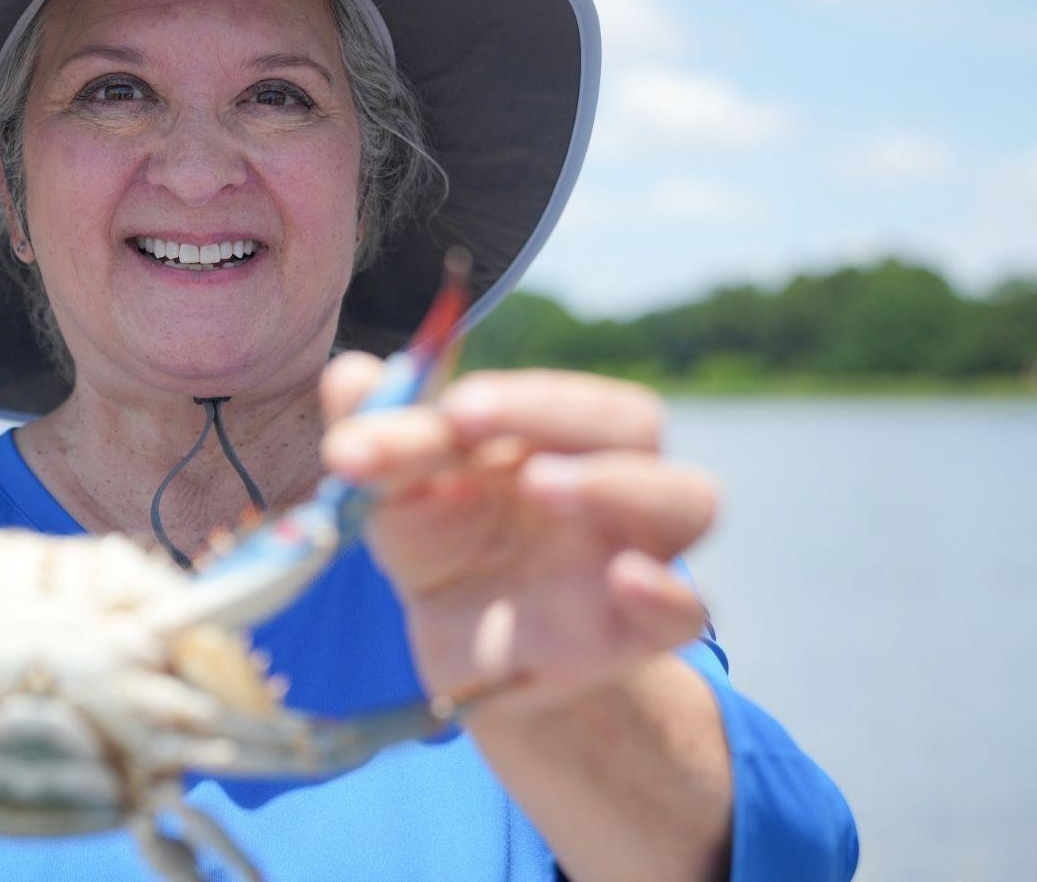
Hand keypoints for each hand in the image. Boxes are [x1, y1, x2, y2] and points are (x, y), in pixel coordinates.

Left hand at [320, 359, 716, 714]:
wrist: (471, 661)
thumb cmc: (449, 551)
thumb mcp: (401, 497)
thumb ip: (380, 439)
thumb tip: (348, 376)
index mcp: (555, 438)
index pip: (563, 396)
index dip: (518, 394)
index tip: (449, 406)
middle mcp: (609, 484)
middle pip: (633, 425)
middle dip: (554, 412)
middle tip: (463, 421)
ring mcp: (632, 555)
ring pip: (688, 498)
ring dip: (618, 481)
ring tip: (540, 485)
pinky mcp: (635, 635)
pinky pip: (687, 610)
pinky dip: (668, 592)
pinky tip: (624, 580)